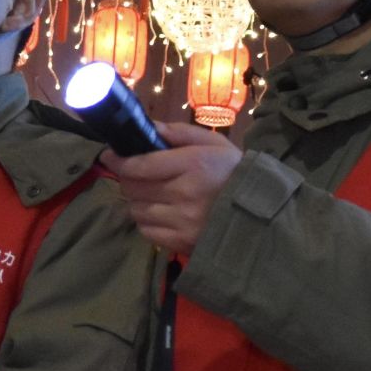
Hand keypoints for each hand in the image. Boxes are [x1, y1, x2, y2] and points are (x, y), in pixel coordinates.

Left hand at [100, 122, 243, 255]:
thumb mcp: (214, 144)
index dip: (119, 161)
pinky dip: (146, 221)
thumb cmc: (234, 173)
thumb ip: (180, 134)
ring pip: (136, 210)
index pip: (141, 165)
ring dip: (137, 201)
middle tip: (133, 175)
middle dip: (127, 179)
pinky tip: (160, 214)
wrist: (260, 213)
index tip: (109, 156)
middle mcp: (184, 194)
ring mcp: (182, 221)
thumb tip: (149, 128)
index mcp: (193, 165)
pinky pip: (147, 231)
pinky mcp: (181, 242)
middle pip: (133, 188)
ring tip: (149, 195)